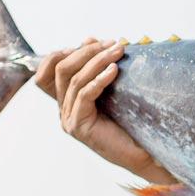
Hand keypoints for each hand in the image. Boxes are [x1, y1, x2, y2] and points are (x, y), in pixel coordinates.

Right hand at [34, 38, 169, 181]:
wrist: (145, 155)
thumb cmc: (134, 124)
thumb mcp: (113, 92)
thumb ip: (100, 72)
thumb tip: (94, 40)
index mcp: (68, 101)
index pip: (49, 69)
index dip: (67, 51)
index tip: (92, 40)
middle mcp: (63, 110)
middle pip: (61, 69)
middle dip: (86, 52)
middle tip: (111, 43)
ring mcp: (68, 119)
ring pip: (74, 79)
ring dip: (97, 61)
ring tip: (118, 51)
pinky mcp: (79, 127)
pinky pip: (84, 95)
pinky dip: (99, 79)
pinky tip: (114, 70)